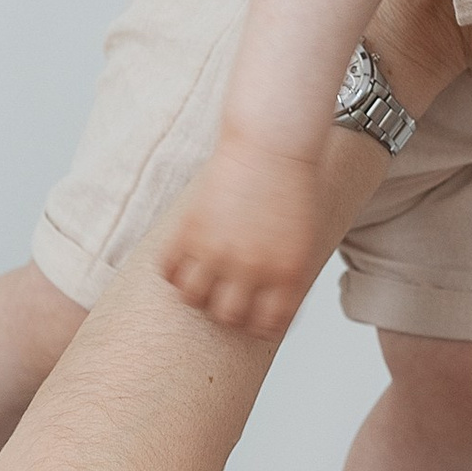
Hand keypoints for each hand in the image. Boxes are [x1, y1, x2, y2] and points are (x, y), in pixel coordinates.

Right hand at [156, 132, 332, 339]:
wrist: (272, 145)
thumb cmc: (291, 187)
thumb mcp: (302, 239)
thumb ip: (286, 277)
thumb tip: (266, 309)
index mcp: (286, 274)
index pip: (266, 324)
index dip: (257, 325)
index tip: (250, 319)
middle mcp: (251, 269)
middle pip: (226, 316)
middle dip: (225, 311)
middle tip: (222, 299)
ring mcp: (217, 250)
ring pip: (191, 297)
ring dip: (195, 293)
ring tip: (200, 281)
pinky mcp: (190, 230)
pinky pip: (169, 269)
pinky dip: (172, 270)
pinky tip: (182, 262)